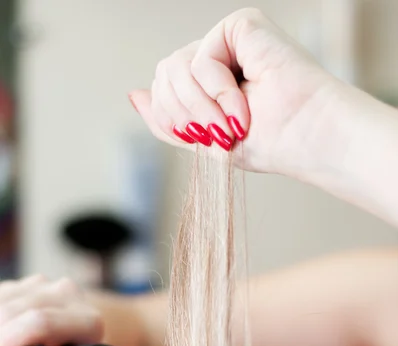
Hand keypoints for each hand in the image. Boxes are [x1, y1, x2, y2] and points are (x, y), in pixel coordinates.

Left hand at [129, 8, 336, 174]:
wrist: (306, 138)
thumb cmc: (270, 143)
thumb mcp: (205, 141)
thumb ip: (168, 120)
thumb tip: (134, 94)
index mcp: (209, 81)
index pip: (163, 90)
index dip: (173, 119)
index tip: (206, 139)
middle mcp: (216, 56)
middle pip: (163, 76)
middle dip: (184, 115)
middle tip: (220, 134)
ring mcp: (228, 40)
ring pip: (174, 68)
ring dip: (201, 108)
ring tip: (233, 124)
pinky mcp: (241, 26)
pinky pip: (201, 59)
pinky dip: (217, 90)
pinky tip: (242, 104)